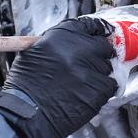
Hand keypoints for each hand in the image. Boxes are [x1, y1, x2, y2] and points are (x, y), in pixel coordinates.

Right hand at [4, 18, 116, 137]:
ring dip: (99, 75)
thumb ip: (59, 44)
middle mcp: (79, 48)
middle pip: (103, 45)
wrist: (26, 113)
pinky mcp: (99, 88)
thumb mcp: (35, 52)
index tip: (99, 37)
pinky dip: (102, 91)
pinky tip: (86, 95)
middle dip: (99, 55)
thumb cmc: (26, 87)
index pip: (90, 25)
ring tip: (81, 86)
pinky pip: (111, 85)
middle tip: (90, 66)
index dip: (96, 32)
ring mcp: (90, 68)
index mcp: (62, 35)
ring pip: (108, 67)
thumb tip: (79, 43)